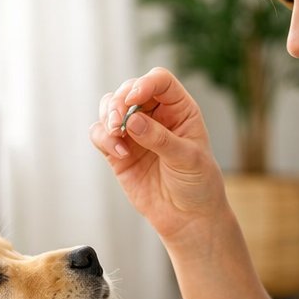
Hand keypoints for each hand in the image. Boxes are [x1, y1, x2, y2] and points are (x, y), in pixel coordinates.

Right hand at [89, 67, 227, 246]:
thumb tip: (132, 121)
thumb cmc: (197, 184)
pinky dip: (103, 139)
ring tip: (116, 136)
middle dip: (119, 102)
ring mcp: (135, 132)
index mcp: (179, 109)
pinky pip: (101, 134)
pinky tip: (120, 154)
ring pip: (110, 108)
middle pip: (129, 90)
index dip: (145, 83)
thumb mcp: (187, 159)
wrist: (187, 217)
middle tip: (118, 122)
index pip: (160, 81)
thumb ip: (160, 139)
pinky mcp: (118, 152)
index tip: (134, 98)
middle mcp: (155, 115)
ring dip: (107, 117)